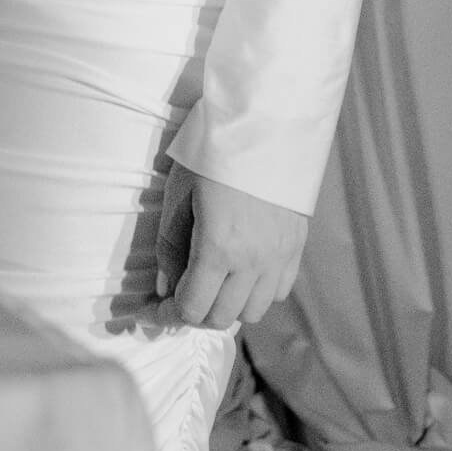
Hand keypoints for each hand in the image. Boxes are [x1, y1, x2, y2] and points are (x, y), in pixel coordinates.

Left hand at [152, 161, 307, 328]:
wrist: (262, 133)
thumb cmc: (210, 159)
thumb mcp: (177, 198)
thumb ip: (170, 248)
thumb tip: (166, 289)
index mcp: (218, 249)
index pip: (194, 307)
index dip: (170, 316)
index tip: (155, 312)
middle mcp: (253, 262)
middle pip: (223, 317)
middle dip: (196, 313)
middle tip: (179, 298)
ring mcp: (279, 259)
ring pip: (253, 312)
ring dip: (228, 306)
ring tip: (210, 285)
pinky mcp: (296, 250)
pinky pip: (277, 292)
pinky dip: (256, 293)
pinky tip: (240, 274)